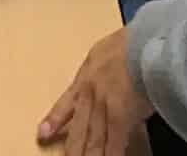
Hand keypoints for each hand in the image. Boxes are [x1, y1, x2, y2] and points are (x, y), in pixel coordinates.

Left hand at [38, 29, 153, 154]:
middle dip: (71, 148)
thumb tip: (113, 77)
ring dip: (87, 155)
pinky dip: (109, 155)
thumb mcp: (111, 48)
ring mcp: (104, 106)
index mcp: (87, 74)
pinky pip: (113, 143)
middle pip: (78, 128)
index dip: (54, 120)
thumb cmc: (135, 42)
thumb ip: (105, 66)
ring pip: (93, 139)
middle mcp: (90, 92)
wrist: (145, 42)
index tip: (41, 134)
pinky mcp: (120, 117)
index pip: (66, 102)